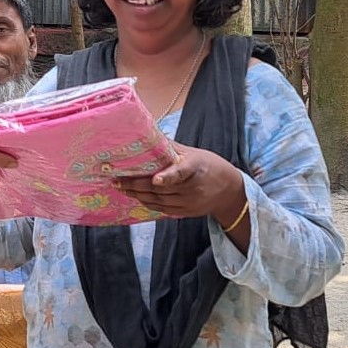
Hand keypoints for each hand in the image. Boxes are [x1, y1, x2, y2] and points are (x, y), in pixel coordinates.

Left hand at [114, 142, 243, 221]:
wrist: (230, 191)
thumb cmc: (208, 165)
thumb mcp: (194, 153)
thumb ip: (171, 148)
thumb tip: (148, 134)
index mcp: (195, 168)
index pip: (181, 173)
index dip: (168, 177)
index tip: (156, 180)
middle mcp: (192, 188)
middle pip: (160, 189)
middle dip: (136, 185)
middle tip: (117, 180)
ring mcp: (189, 203)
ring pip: (158, 200)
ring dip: (137, 195)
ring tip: (120, 187)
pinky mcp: (186, 213)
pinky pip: (162, 210)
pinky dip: (148, 203)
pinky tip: (135, 196)